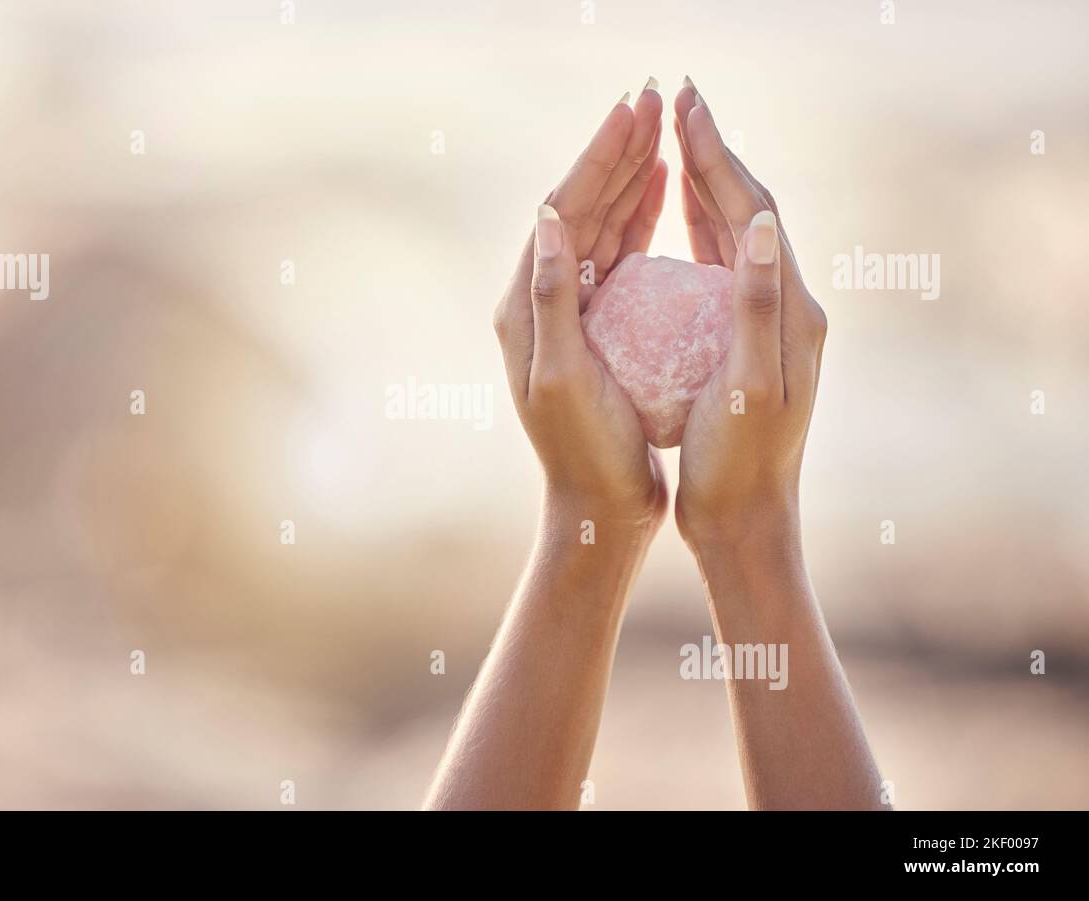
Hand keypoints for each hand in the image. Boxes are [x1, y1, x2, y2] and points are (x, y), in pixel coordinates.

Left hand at [493, 83, 670, 531]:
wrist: (597, 505)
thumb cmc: (586, 452)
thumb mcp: (563, 379)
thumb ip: (553, 301)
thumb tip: (547, 221)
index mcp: (524, 307)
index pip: (560, 212)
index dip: (597, 159)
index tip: (631, 111)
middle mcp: (538, 300)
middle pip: (576, 206)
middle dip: (613, 151)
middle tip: (651, 98)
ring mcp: (568, 310)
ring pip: (599, 224)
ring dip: (626, 174)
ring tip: (658, 128)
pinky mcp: (596, 324)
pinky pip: (616, 255)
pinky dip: (637, 216)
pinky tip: (660, 190)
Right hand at [670, 79, 828, 549]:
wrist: (747, 520)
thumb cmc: (739, 464)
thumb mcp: (750, 389)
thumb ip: (754, 307)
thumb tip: (755, 226)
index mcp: (790, 310)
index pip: (753, 211)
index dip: (717, 156)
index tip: (684, 108)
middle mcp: (788, 305)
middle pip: (749, 209)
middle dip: (712, 152)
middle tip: (677, 101)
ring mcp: (770, 320)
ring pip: (737, 232)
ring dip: (708, 181)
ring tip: (675, 138)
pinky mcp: (748, 338)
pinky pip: (722, 266)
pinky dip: (701, 227)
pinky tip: (678, 215)